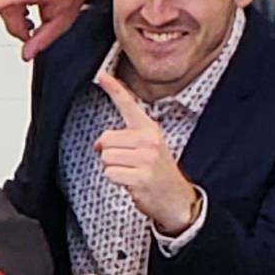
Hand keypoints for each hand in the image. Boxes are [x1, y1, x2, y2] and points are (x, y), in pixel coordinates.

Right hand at [0, 0, 111, 60]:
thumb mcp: (60, 21)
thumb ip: (41, 40)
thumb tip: (27, 54)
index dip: (1, 3)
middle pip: (6, 10)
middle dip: (16, 26)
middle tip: (29, 33)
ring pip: (2, 6)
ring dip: (13, 18)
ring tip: (30, 20)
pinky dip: (11, 8)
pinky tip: (24, 11)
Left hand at [93, 69, 201, 239]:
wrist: (177, 199)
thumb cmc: (158, 172)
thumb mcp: (146, 149)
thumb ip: (122, 140)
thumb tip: (98, 144)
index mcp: (149, 129)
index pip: (128, 104)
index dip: (114, 89)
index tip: (102, 75)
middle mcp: (149, 140)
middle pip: (106, 139)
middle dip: (110, 153)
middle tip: (129, 163)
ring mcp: (146, 158)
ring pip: (106, 158)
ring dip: (114, 168)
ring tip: (131, 172)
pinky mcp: (141, 177)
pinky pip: (110, 174)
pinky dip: (117, 181)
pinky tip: (132, 183)